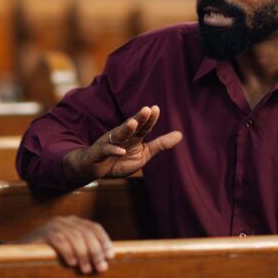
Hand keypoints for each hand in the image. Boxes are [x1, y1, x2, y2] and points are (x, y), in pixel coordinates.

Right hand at [20, 216, 114, 273]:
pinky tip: (71, 263)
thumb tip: (103, 263)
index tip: (110, 256)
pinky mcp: (43, 233)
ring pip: (75, 237)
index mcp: (74, 222)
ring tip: (85, 270)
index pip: (94, 227)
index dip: (104, 241)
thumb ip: (83, 251)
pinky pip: (60, 240)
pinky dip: (68, 252)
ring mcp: (54, 225)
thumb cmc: (48, 254)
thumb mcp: (68, 250)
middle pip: (87, 233)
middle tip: (100, 268)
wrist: (20, 252)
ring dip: (83, 255)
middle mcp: (65, 220)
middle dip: (96, 251)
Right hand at [62, 105, 182, 187]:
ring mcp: (109, 143)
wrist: (97, 170)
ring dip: (126, 129)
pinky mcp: (99, 153)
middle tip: (146, 109)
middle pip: (131, 126)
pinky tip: (121, 151)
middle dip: (138, 118)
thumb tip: (180, 134)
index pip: (143, 126)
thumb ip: (160, 144)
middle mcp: (121, 136)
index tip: (156, 108)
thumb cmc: (121, 160)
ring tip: (133, 123)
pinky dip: (114, 150)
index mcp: (134, 136)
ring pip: (118, 134)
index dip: (149, 119)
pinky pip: (107, 150)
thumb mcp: (144, 154)